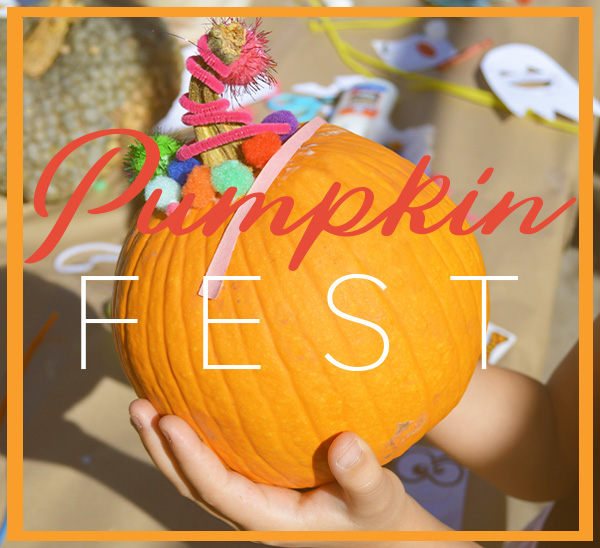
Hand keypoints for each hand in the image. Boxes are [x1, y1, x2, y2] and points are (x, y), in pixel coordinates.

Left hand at [129, 399, 408, 541]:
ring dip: (168, 444)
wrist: (375, 531)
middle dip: (161, 449)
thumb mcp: (379, 499)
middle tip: (139, 408)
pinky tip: (190, 407)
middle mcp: (250, 512)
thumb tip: (346, 444)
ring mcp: (250, 499)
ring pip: (197, 475)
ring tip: (147, 405)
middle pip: (191, 484)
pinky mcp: (257, 485)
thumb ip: (362, 477)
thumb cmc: (375, 518)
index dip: (190, 459)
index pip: (218, 490)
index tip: (168, 422)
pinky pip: (217, 463)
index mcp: (269, 520)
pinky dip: (195, 440)